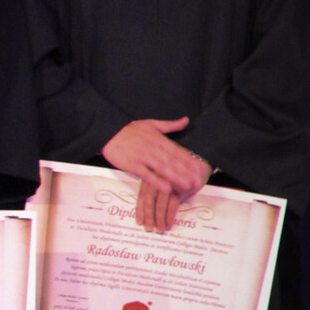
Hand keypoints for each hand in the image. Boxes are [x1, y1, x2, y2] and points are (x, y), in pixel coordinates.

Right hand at [101, 117, 209, 231]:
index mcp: (159, 139)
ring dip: (176, 177)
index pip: (178, 151)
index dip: (190, 160)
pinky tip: (166, 188)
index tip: (201, 167)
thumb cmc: (129, 129)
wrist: (107, 131)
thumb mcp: (151, 123)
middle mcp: (153, 149)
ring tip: (188, 185)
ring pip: (163, 168)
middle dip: (187, 171)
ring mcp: (143, 157)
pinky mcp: (132, 165)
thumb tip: (186, 120)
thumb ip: (170, 125)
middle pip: (173, 161)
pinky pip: (147, 175)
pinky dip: (157, 182)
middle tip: (199, 180)